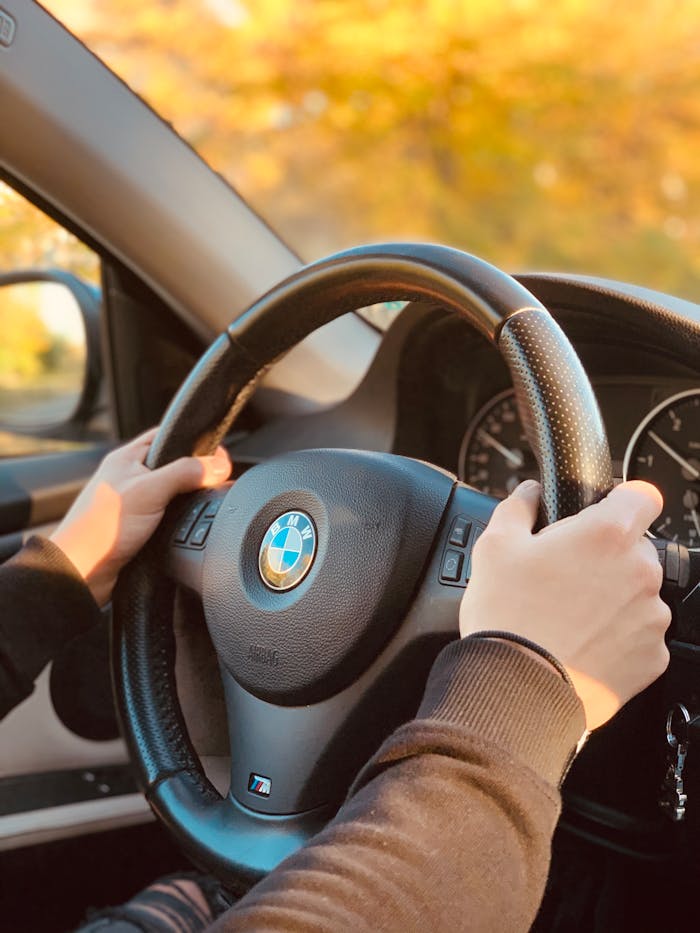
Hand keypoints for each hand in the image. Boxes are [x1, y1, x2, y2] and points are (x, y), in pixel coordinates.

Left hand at [51, 429, 230, 606]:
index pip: (167, 437)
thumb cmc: (102, 527)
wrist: (83, 572)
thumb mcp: (150, 490)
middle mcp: (130, 478)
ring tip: (202, 505)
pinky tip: (187, 526)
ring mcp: (134, 503)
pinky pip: (168, 516)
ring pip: (172, 493)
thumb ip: (185, 473)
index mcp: (127, 458)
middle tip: (215, 481)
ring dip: (187, 500)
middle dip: (194, 474)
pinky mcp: (138, 527)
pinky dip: (180, 520)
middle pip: (173, 466)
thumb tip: (219, 465)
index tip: (219, 456)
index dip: (194, 442)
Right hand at [460, 479, 670, 729]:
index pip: (642, 496)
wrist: (518, 690)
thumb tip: (529, 493)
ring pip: (638, 592)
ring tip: (570, 616)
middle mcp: (640, 571)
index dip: (621, 501)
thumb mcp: (495, 546)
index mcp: (607, 534)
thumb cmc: (508, 616)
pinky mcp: (652, 656)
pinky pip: (639, 635)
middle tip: (566, 575)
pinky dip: (617, 637)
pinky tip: (582, 643)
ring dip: (613, 597)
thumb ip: (518, 507)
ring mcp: (651, 616)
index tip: (604, 512)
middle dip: (606, 555)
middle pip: (636, 547)